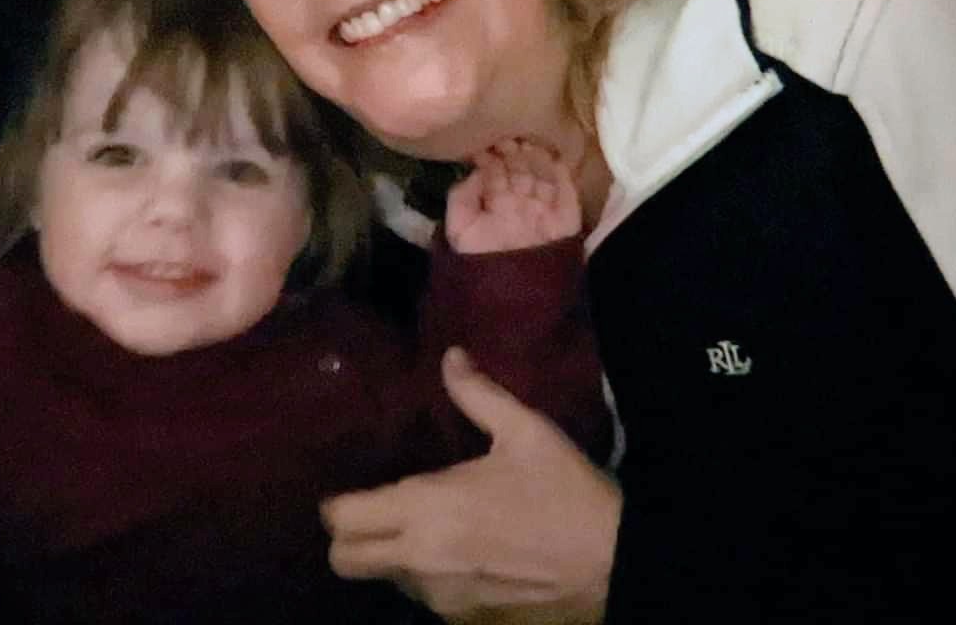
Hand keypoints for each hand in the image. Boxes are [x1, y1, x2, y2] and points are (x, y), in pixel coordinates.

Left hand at [321, 348, 620, 623]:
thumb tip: (450, 357)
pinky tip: (464, 557)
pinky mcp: (465, 619)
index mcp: (427, 506)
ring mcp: (441, 596)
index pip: (342, 518)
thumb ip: (478, 394)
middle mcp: (421, 558)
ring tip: (430, 532)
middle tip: (372, 517)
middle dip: (348, 539)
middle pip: (345, 561)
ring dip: (396, 558)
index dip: (339, 504)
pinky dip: (432, 580)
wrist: (617, 562)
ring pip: (387, 580)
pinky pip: (426, 599)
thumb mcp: (526, 432)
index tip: (351, 493)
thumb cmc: (566, 492)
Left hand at [444, 140, 579, 253]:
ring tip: (526, 144)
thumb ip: (462, 197)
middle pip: (520, 167)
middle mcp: (521, 201)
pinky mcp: (566, 216)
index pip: (496, 171)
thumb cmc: (481, 261)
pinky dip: (562, 173)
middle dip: (514, 151)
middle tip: (507, 139)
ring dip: (536, 156)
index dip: (492, 155)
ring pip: (542, 173)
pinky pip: (566, 190)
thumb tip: (477, 170)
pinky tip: (552, 157)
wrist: (512, 293)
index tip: (485, 142)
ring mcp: (544, 207)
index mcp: (496, 202)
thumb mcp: (459, 229)